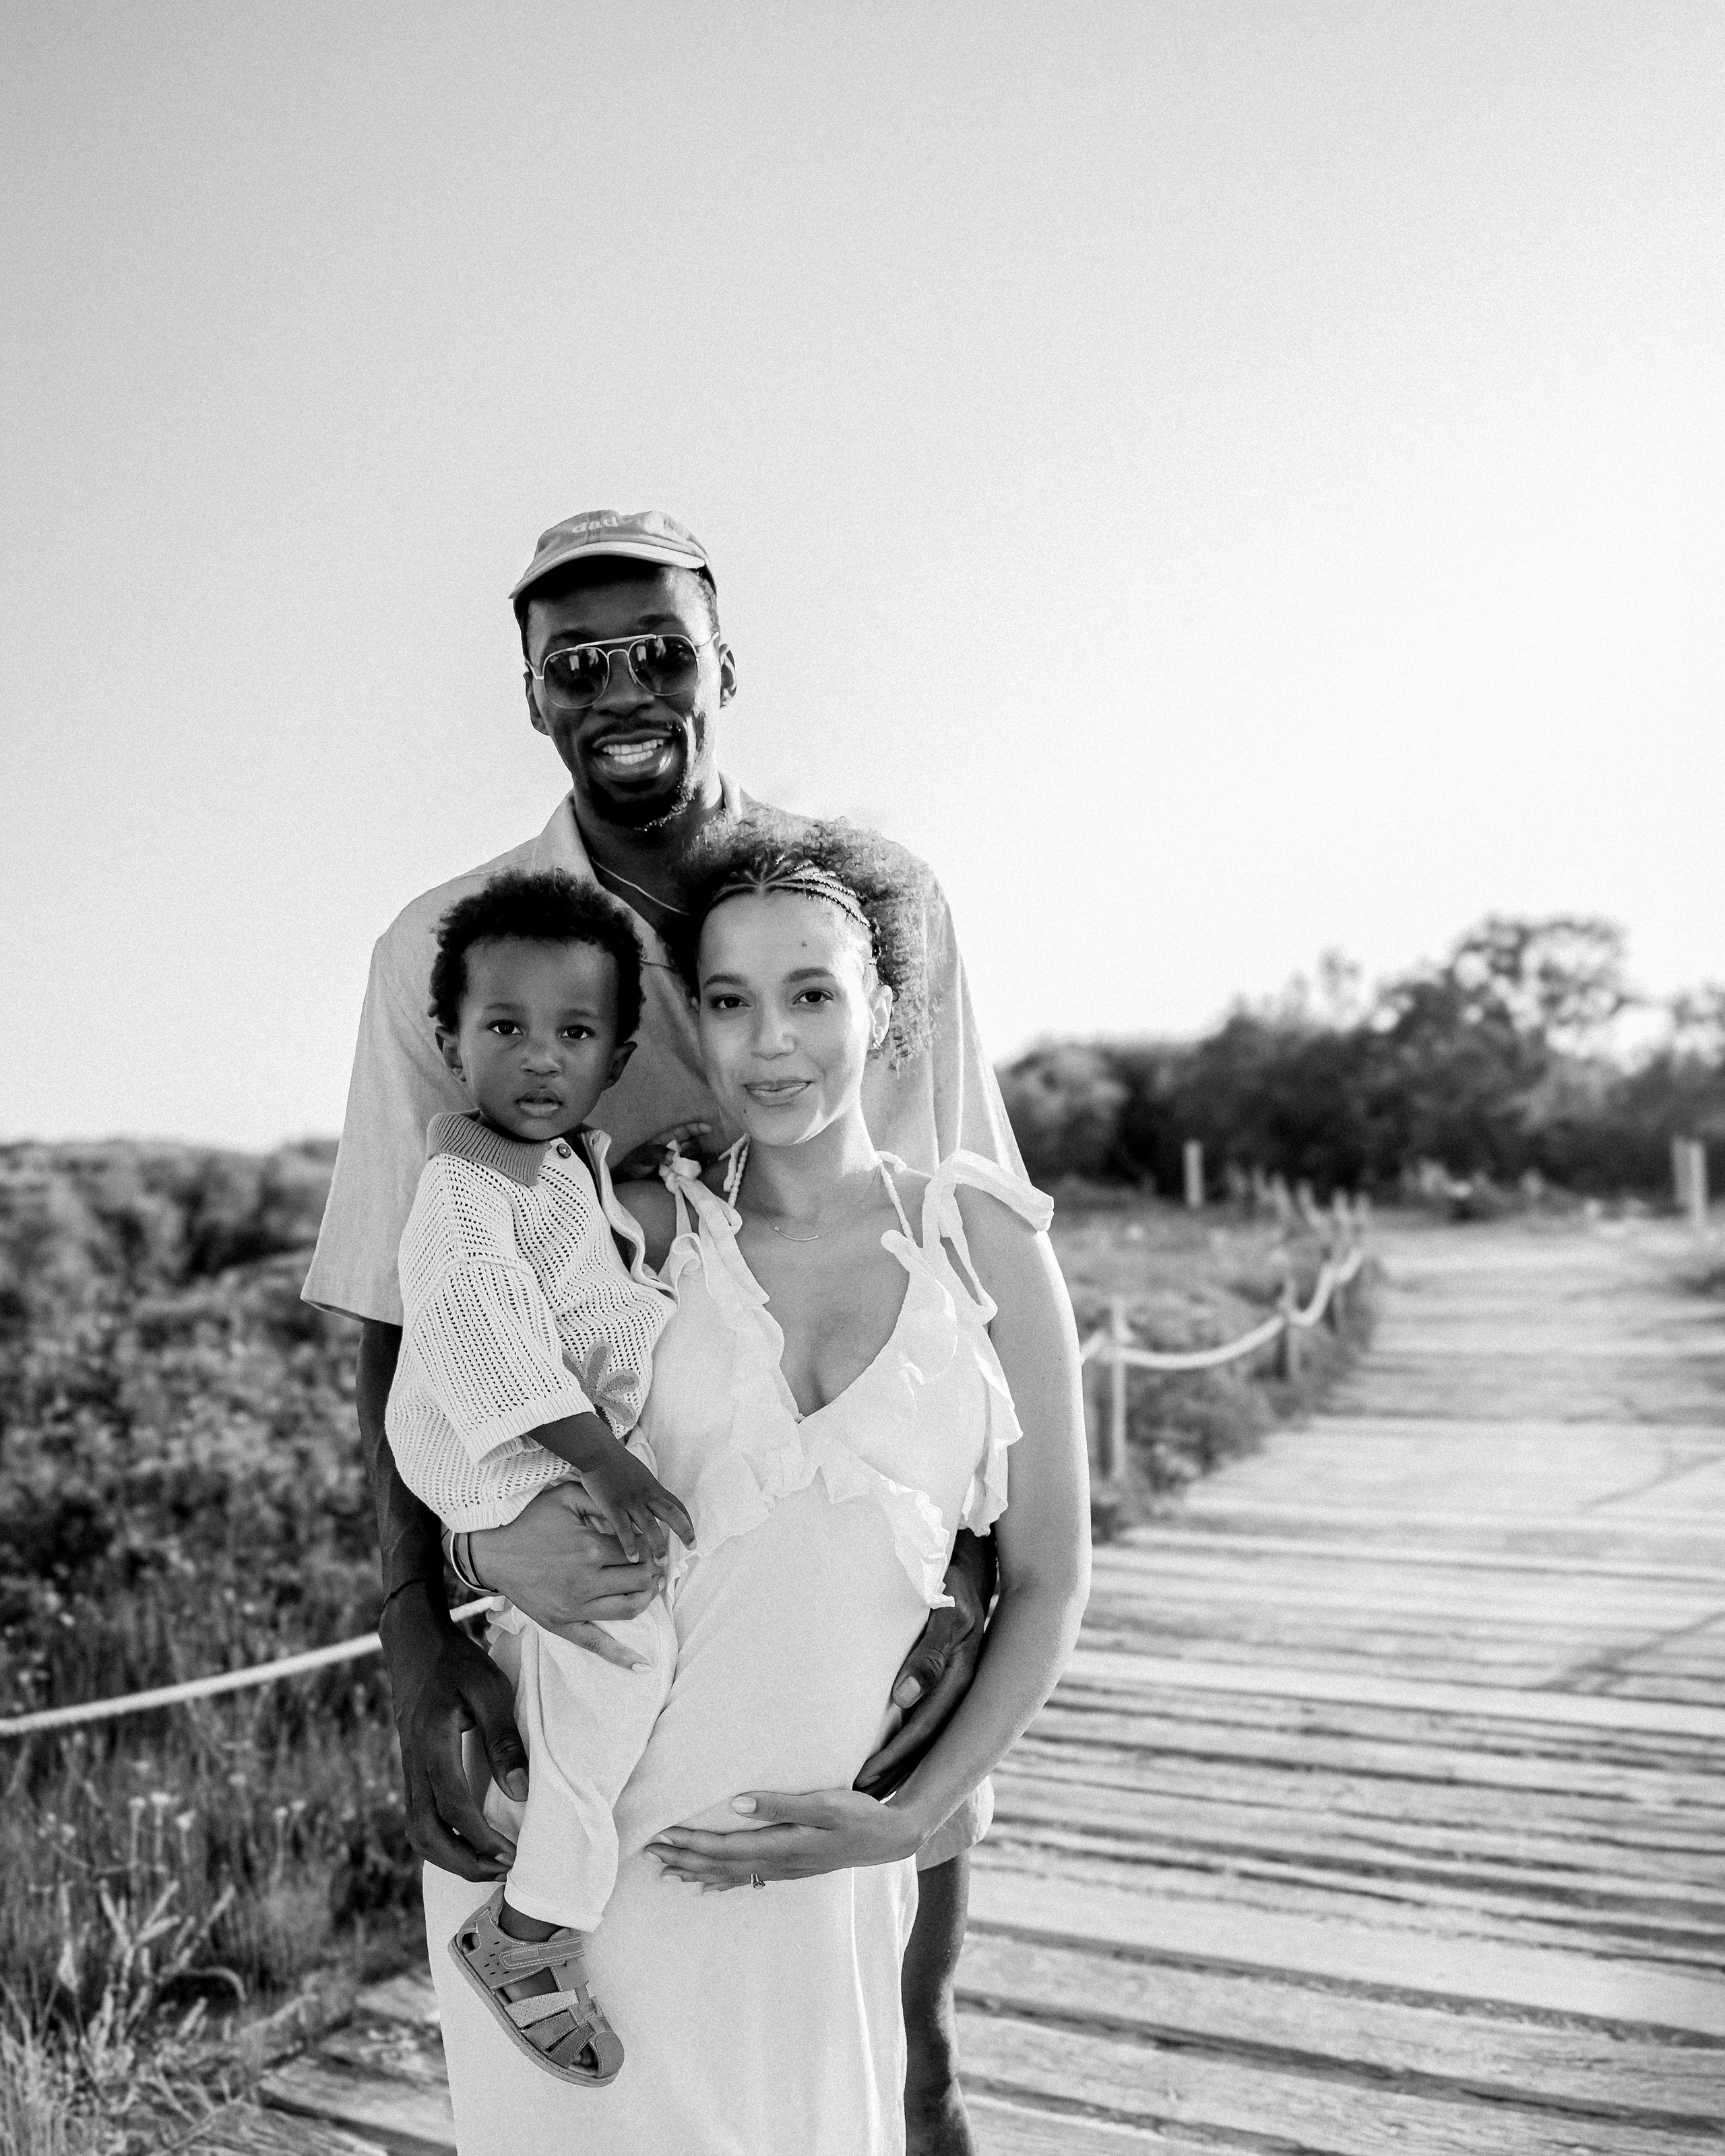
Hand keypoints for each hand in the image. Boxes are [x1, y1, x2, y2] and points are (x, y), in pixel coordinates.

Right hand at [381, 1583, 524, 1882]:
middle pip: (425, 1832)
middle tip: (499, 1871)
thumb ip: (504, 1739)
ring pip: (416, 1829)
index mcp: (432, 1743)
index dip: (480, 1839)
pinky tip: (467, 1840)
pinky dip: (439, 1838)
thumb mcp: (490, 1689)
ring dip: (448, 1855)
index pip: (453, 1807)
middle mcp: (413, 1761)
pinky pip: (418, 1814)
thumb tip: (520, 1792)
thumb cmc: (458, 1662)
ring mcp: (408, 1766)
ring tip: (486, 1864)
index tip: (510, 1855)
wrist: (414, 1643)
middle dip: (461, 1861)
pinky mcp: (410, 1766)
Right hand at [469, 1485, 665, 1668]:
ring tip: (651, 1587)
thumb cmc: (530, 1520)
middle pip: (640, 1580)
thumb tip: (633, 1514)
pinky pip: (596, 1644)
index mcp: (591, 1549)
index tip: (653, 1543)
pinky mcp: (561, 1624)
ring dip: (647, 1598)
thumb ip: (602, 1501)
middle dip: (653, 1571)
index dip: (651, 1546)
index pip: (640, 1552)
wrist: (491, 1551)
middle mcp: (586, 1581)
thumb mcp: (566, 1496)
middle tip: (656, 1564)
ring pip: (629, 1608)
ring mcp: (574, 1607)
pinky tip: (643, 1665)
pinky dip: (622, 1656)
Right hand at [577, 1445, 695, 1564]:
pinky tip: (633, 1557)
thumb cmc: (617, 1463)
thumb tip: (652, 1507)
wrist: (598, 1452)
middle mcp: (646, 1495)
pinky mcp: (613, 1505)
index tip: (692, 1535)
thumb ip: (647, 1491)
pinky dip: (630, 1544)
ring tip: (661, 1563)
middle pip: (672, 1514)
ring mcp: (630, 1500)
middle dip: (684, 1531)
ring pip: (650, 1525)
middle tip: (691, 1547)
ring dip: (657, 1545)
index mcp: (653, 1488)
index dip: (687, 1520)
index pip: (677, 1505)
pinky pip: (624, 1528)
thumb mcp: (639, 1476)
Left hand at [610, 1119, 717, 1181]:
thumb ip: (655, 1153)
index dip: (696, 1128)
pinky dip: (697, 1173)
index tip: (708, 1128)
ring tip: (685, 1170)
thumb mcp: (640, 1157)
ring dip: (695, 1163)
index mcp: (666, 1140)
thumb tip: (673, 1156)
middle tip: (683, 1159)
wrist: (628, 1185)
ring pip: (697, 1159)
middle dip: (694, 1150)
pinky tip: (693, 1177)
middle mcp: (675, 1151)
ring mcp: (678, 1164)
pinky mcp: (681, 1177)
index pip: (684, 1131)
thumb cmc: (632, 1166)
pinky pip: (695, 1173)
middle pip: (694, 1146)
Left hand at [647, 1787, 921, 1890]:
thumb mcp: (824, 1803)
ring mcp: (785, 1869)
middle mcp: (778, 1863)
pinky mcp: (792, 1868)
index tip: (660, 1836)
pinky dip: (722, 1880)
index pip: (724, 1846)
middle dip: (683, 1857)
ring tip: (666, 1871)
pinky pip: (748, 1878)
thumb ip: (780, 1804)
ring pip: (730, 1874)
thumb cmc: (858, 1814)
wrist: (889, 1837)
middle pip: (720, 1864)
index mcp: (782, 1846)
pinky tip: (708, 1884)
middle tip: (648, 1851)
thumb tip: (736, 1805)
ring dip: (696, 1871)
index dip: (690, 1842)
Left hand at [854, 1530, 993, 1797]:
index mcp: (959, 1678)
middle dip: (891, 1774)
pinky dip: (905, 1744)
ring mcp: (955, 1688)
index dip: (892, 1759)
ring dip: (898, 1765)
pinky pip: (925, 1721)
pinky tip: (884, 1756)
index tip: (862, 1783)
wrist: (975, 1565)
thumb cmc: (953, 1583)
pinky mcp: (946, 1682)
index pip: (922, 1732)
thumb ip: (930, 1654)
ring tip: (864, 1792)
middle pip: (924, 1746)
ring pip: (926, 1739)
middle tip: (854, 1801)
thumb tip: (905, 1697)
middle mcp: (959, 1691)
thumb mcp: (947, 1612)